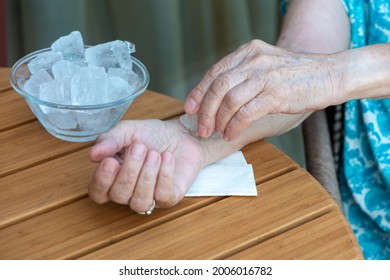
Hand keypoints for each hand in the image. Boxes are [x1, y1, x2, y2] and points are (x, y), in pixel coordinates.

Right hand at [88, 119, 205, 212]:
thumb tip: (93, 155)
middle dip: (129, 171)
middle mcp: (129, 193)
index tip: (111, 161)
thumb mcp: (127, 131)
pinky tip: (167, 158)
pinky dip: (165, 175)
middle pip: (119, 196)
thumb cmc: (151, 134)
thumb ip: (110, 141)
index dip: (102, 180)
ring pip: (140, 202)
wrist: (180, 132)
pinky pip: (163, 196)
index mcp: (113, 178)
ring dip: (146, 177)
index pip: (98, 193)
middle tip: (140, 148)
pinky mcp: (170, 198)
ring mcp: (150, 198)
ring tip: (154, 154)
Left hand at [184, 39, 336, 140]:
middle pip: (217, 87)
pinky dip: (234, 126)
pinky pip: (245, 113)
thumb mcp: (265, 66)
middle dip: (205, 111)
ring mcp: (265, 76)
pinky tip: (231, 134)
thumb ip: (242, 75)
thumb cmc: (295, 75)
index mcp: (248, 52)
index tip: (189, 108)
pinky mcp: (276, 94)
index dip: (198, 92)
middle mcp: (254, 61)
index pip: (214, 72)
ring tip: (217, 132)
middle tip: (202, 128)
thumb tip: (216, 98)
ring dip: (219, 121)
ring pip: (229, 101)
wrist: (329, 75)